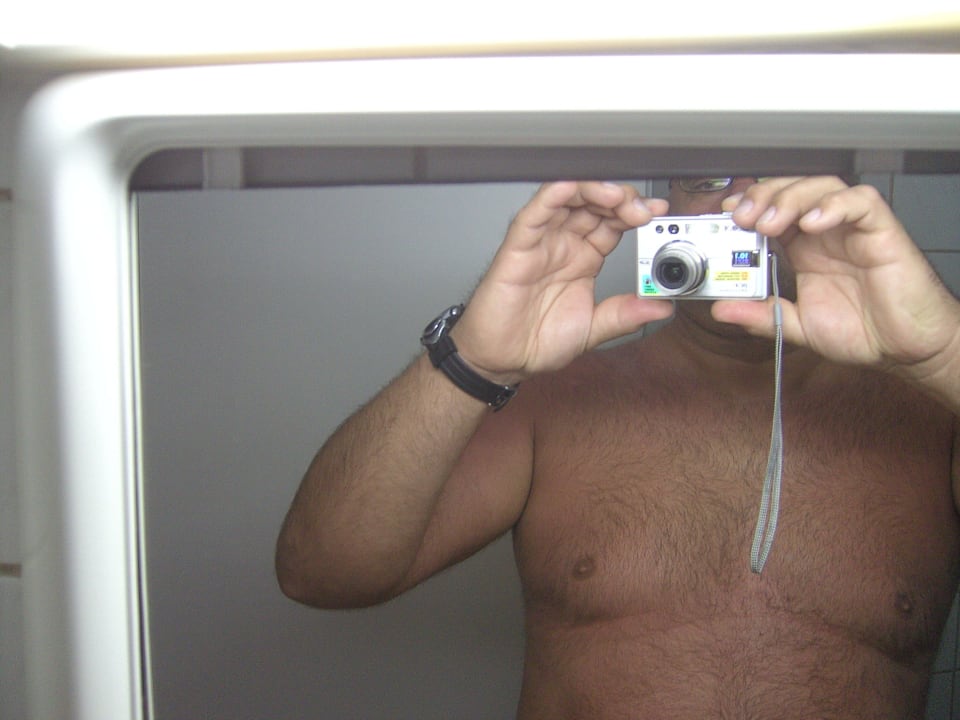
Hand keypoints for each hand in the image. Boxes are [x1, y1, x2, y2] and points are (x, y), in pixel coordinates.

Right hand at [452, 181, 673, 383]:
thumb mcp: (593, 330)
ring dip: (594, 191)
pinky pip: (534, 214)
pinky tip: (571, 187)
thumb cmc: (534, 341)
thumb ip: (625, 314)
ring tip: (618, 198)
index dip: (635, 213)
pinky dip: (552, 196)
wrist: (501, 361)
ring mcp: (541, 243)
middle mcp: (563, 245)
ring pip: (567, 199)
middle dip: (621, 199)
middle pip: (594, 204)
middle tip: (642, 209)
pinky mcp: (517, 247)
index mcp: (583, 259)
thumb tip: (661, 306)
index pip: (613, 223)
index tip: (658, 213)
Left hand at [714, 177, 959, 379]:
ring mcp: (853, 229)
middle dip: (762, 197)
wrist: (907, 348)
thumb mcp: (798, 327)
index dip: (748, 208)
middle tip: (742, 218)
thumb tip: (722, 310)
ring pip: (821, 187)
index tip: (725, 218)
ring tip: (770, 222)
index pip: (770, 212)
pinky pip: (860, 202)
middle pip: (791, 191)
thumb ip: (761, 317)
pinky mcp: (882, 231)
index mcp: (803, 250)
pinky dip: (834, 205)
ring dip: (790, 198)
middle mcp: (826, 233)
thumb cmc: (863, 331)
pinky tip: (813, 223)